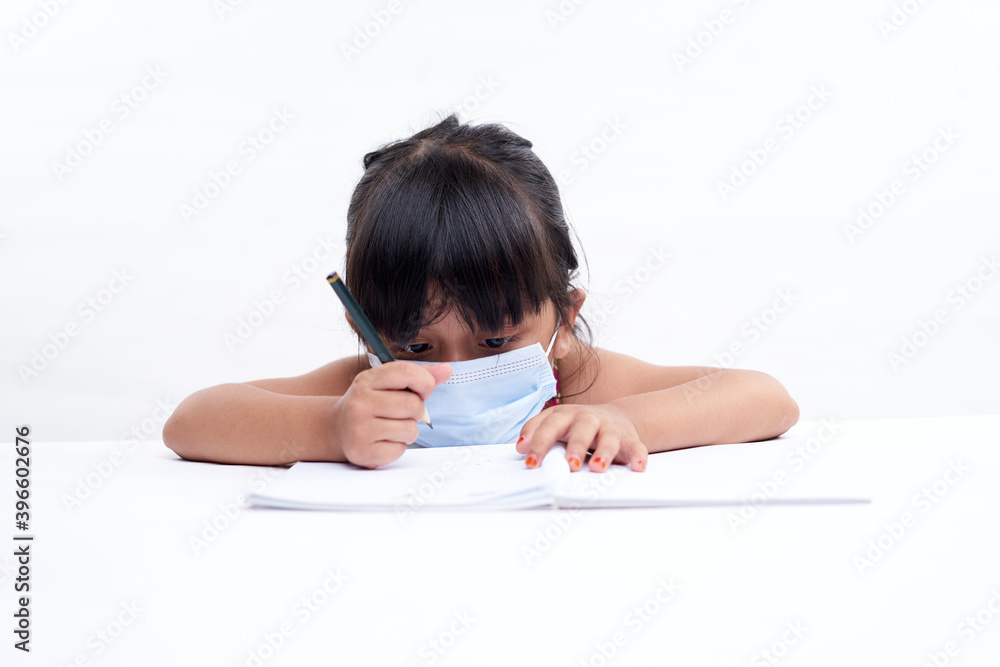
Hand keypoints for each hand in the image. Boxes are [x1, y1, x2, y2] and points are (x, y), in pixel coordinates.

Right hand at [332, 361, 451, 468]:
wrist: (337, 427)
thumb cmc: (370, 402)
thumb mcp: (388, 383)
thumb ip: (418, 375)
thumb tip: (447, 369)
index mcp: (367, 380)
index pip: (407, 372)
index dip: (425, 382)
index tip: (422, 391)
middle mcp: (360, 402)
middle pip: (413, 405)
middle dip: (417, 411)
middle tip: (404, 413)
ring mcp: (359, 428)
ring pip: (410, 430)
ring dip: (408, 430)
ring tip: (392, 427)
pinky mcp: (362, 451)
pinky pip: (399, 450)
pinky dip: (397, 447)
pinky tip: (383, 440)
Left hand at [515, 403, 647, 472]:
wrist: (616, 416)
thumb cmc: (577, 424)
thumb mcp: (555, 421)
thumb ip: (536, 430)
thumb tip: (521, 447)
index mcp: (566, 414)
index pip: (550, 425)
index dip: (540, 443)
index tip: (531, 462)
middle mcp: (589, 419)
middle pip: (582, 428)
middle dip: (576, 446)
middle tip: (569, 465)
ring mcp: (610, 428)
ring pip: (609, 438)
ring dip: (604, 452)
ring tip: (598, 468)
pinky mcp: (629, 439)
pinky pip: (636, 447)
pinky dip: (638, 456)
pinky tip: (638, 466)